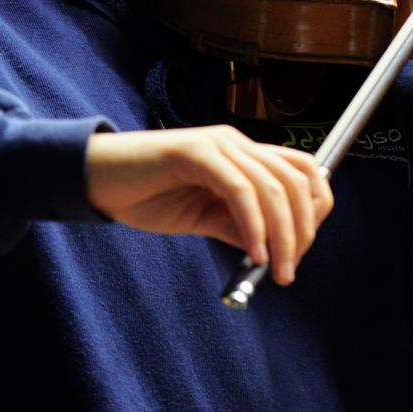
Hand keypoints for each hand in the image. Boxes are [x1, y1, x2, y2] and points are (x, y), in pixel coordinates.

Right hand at [85, 126, 333, 284]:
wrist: (99, 180)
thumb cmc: (148, 195)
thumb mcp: (204, 216)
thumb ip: (238, 225)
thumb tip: (274, 249)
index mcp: (243, 153)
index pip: (302, 170)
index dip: (314, 207)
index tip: (301, 249)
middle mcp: (237, 142)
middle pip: (296, 180)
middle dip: (303, 228)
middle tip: (291, 268)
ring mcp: (219, 144)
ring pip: (273, 187)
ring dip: (283, 235)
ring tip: (277, 269)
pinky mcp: (196, 152)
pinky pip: (239, 190)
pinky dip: (254, 225)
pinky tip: (254, 253)